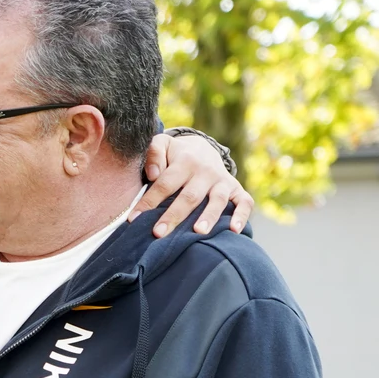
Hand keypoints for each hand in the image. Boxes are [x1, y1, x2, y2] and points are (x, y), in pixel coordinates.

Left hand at [134, 133, 252, 237]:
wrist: (202, 148)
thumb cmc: (175, 154)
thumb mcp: (162, 144)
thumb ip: (154, 154)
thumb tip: (153, 174)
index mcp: (185, 161)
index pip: (165, 184)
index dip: (149, 201)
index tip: (134, 219)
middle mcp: (206, 171)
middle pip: (189, 196)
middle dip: (174, 215)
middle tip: (159, 233)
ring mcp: (222, 181)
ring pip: (217, 200)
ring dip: (209, 216)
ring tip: (198, 232)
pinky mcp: (236, 189)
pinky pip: (244, 202)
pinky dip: (242, 215)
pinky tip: (234, 230)